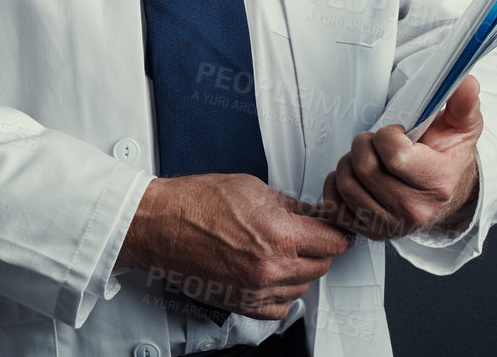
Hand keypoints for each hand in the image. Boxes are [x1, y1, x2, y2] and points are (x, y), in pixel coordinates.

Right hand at [118, 173, 352, 320]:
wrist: (160, 224)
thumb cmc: (196, 202)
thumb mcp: (252, 188)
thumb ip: (291, 206)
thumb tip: (314, 215)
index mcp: (279, 233)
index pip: (334, 242)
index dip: (337, 231)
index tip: (333, 227)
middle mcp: (271, 266)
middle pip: (322, 266)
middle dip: (318, 248)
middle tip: (305, 234)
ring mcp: (257, 289)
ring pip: (303, 287)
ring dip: (299, 270)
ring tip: (278, 250)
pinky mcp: (242, 304)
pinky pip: (280, 308)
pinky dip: (281, 293)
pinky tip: (269, 273)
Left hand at [318, 74, 482, 240]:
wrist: (443, 191)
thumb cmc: (447, 157)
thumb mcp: (462, 128)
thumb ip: (463, 104)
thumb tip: (466, 82)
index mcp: (438, 184)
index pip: (394, 155)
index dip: (387, 135)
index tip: (396, 134)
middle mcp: (414, 211)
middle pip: (365, 167)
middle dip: (365, 145)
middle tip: (377, 143)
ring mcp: (390, 225)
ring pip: (346, 183)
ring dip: (350, 163)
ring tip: (369, 159)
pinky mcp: (368, 232)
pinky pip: (333, 205)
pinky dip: (336, 186)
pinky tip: (355, 177)